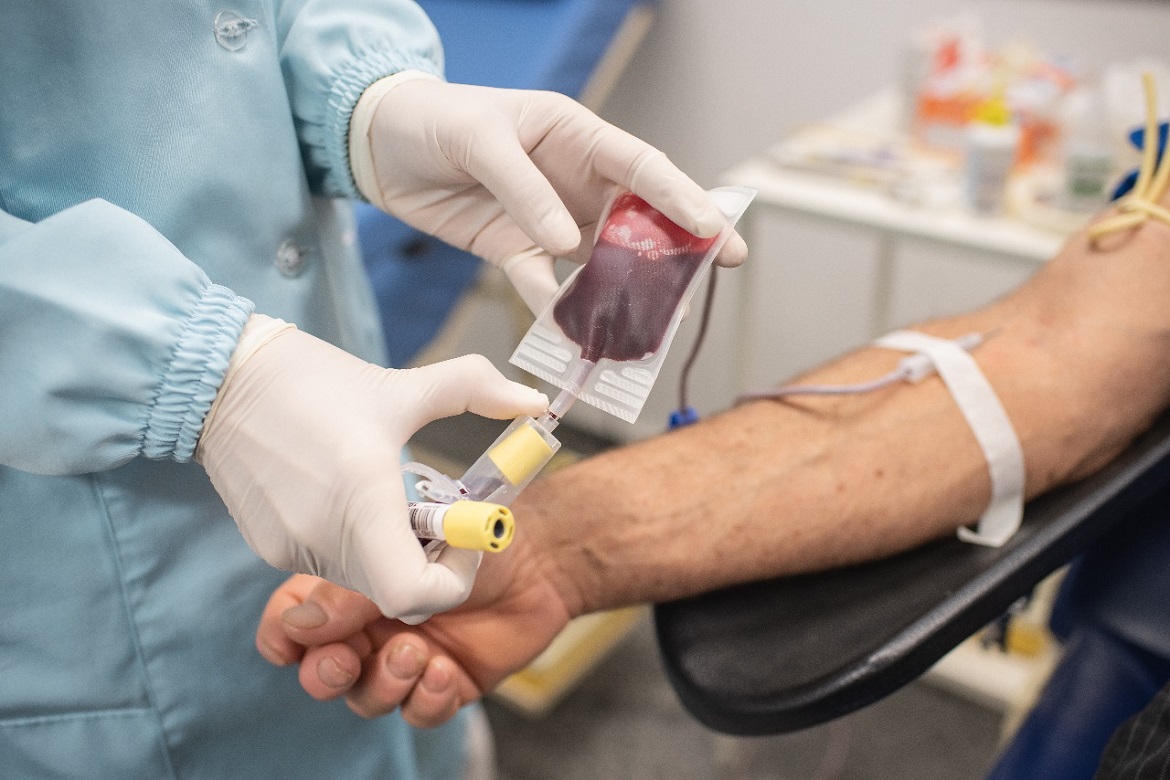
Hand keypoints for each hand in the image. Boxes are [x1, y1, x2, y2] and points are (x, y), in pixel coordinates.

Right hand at [197, 315, 547, 620]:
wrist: (218, 378)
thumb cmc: (313, 379)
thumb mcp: (403, 384)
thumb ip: (476, 392)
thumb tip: (535, 402)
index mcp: (362, 498)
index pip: (414, 595)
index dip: (452, 580)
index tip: (462, 536)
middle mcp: (323, 536)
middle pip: (395, 592)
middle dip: (429, 561)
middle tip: (435, 513)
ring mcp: (289, 547)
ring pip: (363, 580)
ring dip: (391, 551)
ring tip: (390, 493)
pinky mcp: (268, 545)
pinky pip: (328, 563)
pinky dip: (354, 542)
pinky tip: (348, 491)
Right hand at [255, 525, 572, 726]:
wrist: (538, 555)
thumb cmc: (471, 537)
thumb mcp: (408, 549)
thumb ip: (353, 588)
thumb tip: (300, 623)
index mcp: (349, 586)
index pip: (293, 619)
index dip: (283, 634)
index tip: (289, 643)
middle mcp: (370, 627)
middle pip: (321, 670)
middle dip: (324, 673)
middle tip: (347, 659)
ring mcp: (405, 658)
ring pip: (367, 697)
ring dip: (385, 682)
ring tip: (417, 652)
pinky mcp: (445, 685)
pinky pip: (419, 713)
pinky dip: (427, 699)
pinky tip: (445, 670)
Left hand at [354, 76, 747, 312]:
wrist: (379, 146)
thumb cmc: (435, 119)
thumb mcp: (480, 140)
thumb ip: (525, 190)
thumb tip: (569, 243)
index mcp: (577, 135)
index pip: (641, 167)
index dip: (681, 199)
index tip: (714, 232)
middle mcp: (573, 179)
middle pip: (636, 219)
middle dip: (675, 250)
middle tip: (711, 279)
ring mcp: (547, 219)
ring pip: (600, 260)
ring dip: (624, 291)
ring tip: (653, 322)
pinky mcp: (514, 249)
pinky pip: (544, 284)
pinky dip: (559, 310)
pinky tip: (574, 333)